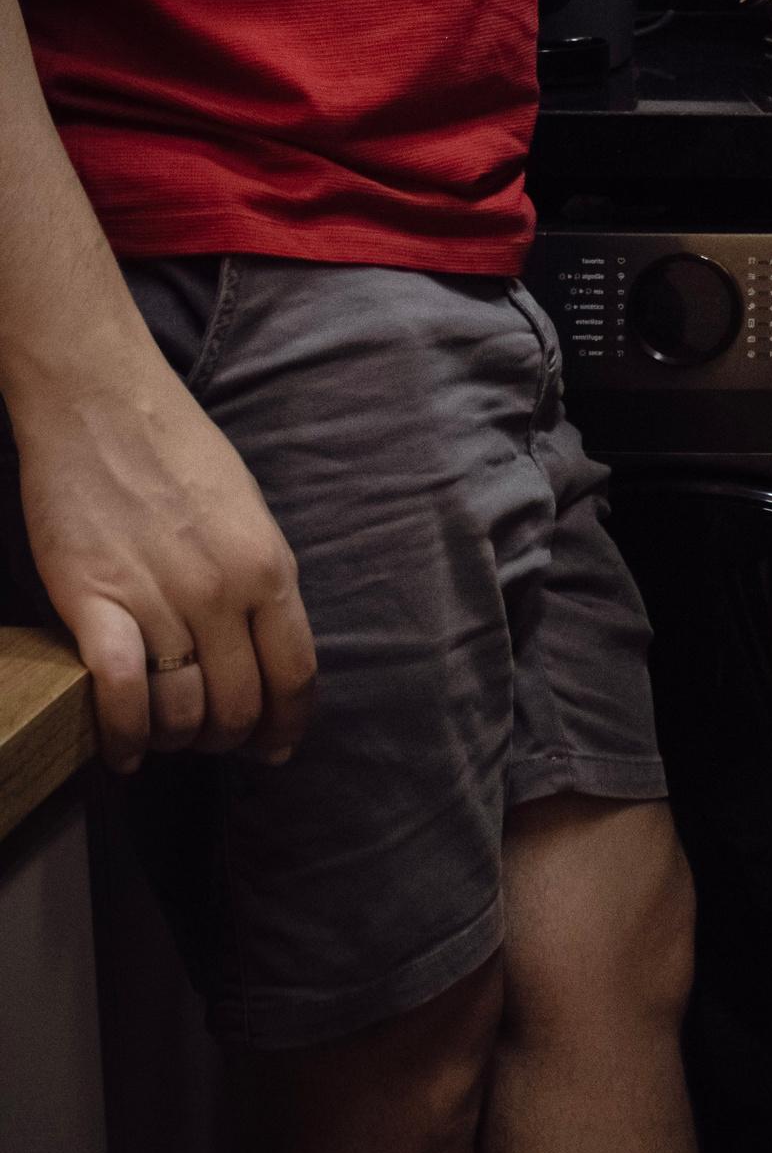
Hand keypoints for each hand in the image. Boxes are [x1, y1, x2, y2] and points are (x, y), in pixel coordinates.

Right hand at [14, 358, 316, 774]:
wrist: (99, 402)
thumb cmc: (176, 449)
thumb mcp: (248, 511)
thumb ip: (260, 578)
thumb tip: (267, 645)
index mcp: (268, 566)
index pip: (295, 674)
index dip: (287, 724)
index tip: (275, 748)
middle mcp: (222, 590)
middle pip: (239, 704)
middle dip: (227, 738)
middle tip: (207, 740)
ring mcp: (159, 598)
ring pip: (181, 711)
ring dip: (174, 740)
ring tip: (162, 739)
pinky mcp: (94, 601)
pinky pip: (121, 695)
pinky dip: (123, 736)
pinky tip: (122, 749)